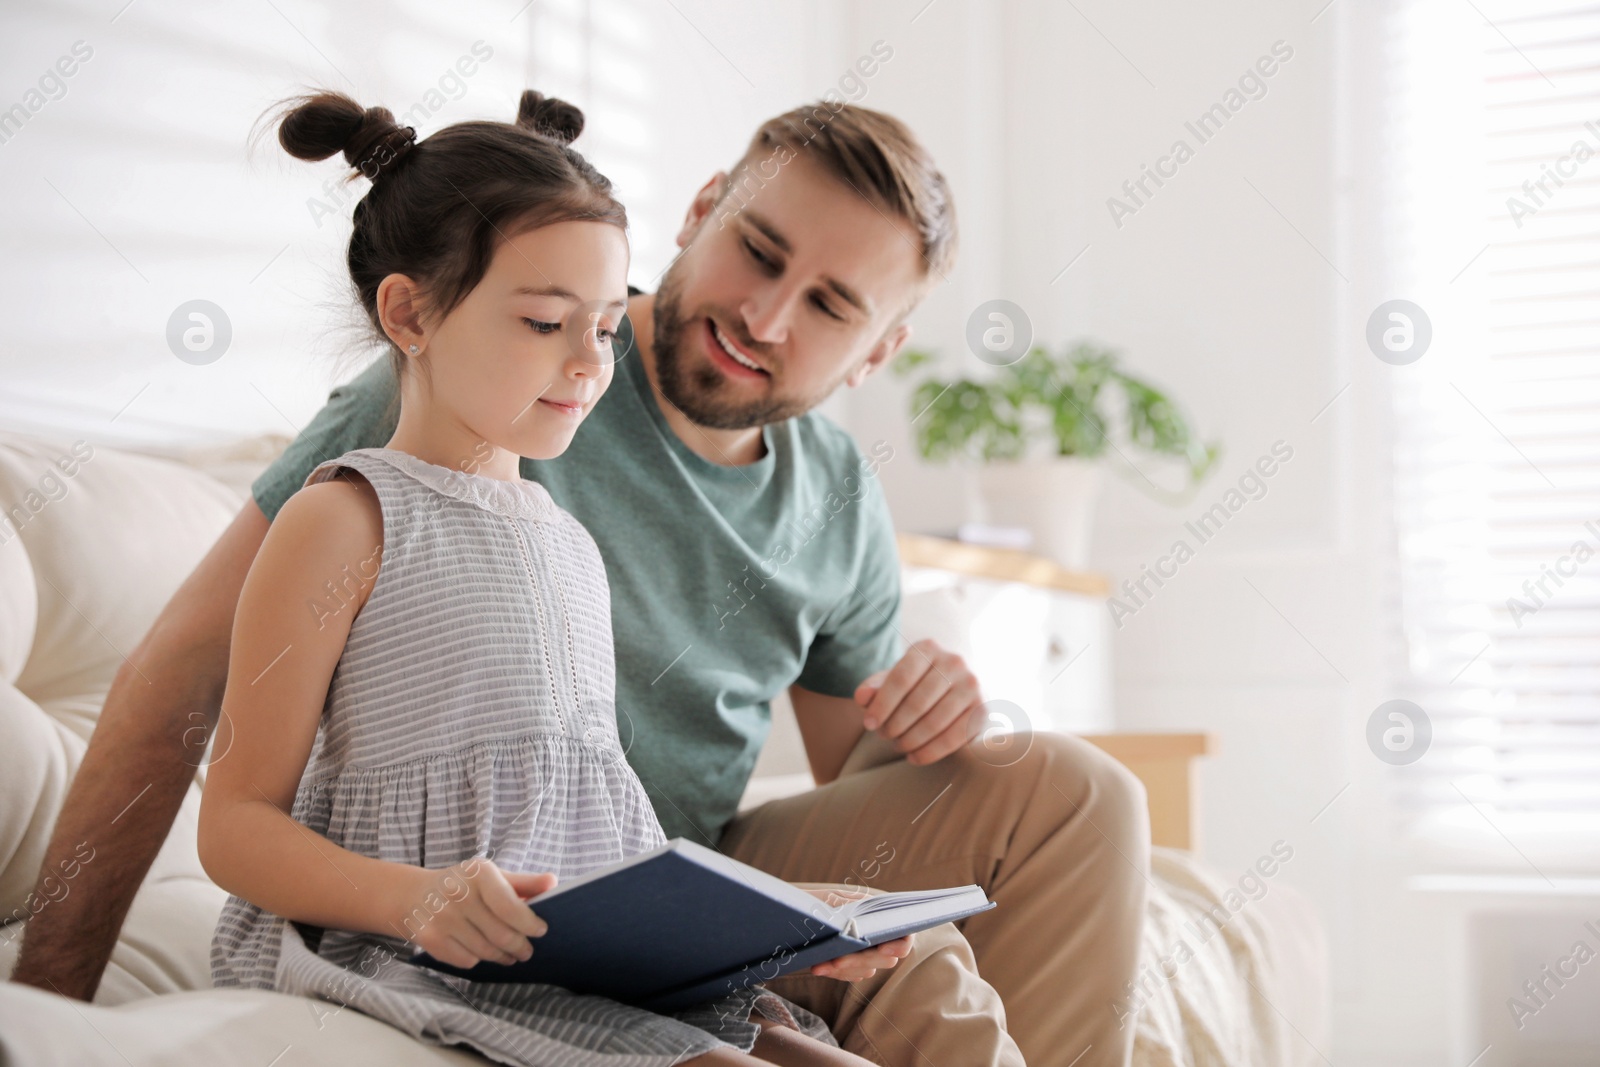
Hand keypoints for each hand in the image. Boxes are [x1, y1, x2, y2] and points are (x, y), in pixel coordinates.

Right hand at [388, 859, 555, 969]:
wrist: (415, 895)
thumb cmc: (464, 884)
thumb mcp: (491, 875)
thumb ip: (523, 882)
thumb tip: (553, 883)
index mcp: (479, 874)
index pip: (511, 908)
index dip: (529, 924)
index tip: (541, 930)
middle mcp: (458, 894)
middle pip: (501, 934)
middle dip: (520, 946)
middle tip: (526, 951)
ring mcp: (442, 918)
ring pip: (485, 951)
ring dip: (503, 956)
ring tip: (510, 955)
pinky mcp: (430, 939)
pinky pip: (467, 960)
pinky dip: (480, 959)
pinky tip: (483, 952)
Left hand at [800, 886, 912, 981]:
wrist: (800, 914)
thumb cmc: (819, 900)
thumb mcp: (832, 899)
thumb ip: (848, 908)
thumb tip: (854, 923)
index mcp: (881, 915)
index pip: (904, 936)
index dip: (898, 945)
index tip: (882, 948)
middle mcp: (879, 936)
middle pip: (886, 959)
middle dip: (860, 960)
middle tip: (836, 960)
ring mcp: (867, 952)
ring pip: (868, 970)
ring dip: (845, 969)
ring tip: (819, 965)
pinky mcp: (853, 964)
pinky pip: (853, 975)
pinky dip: (837, 974)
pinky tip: (819, 968)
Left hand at [855, 638, 985, 765]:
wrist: (952, 688)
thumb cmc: (914, 685)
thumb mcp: (892, 680)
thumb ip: (875, 687)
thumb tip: (862, 698)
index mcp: (927, 648)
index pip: (900, 678)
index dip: (882, 704)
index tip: (868, 724)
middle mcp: (954, 662)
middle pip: (917, 702)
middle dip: (895, 725)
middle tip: (884, 737)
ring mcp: (972, 685)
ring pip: (935, 721)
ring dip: (911, 740)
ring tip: (898, 746)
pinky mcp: (982, 709)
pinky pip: (954, 737)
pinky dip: (931, 752)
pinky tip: (914, 757)